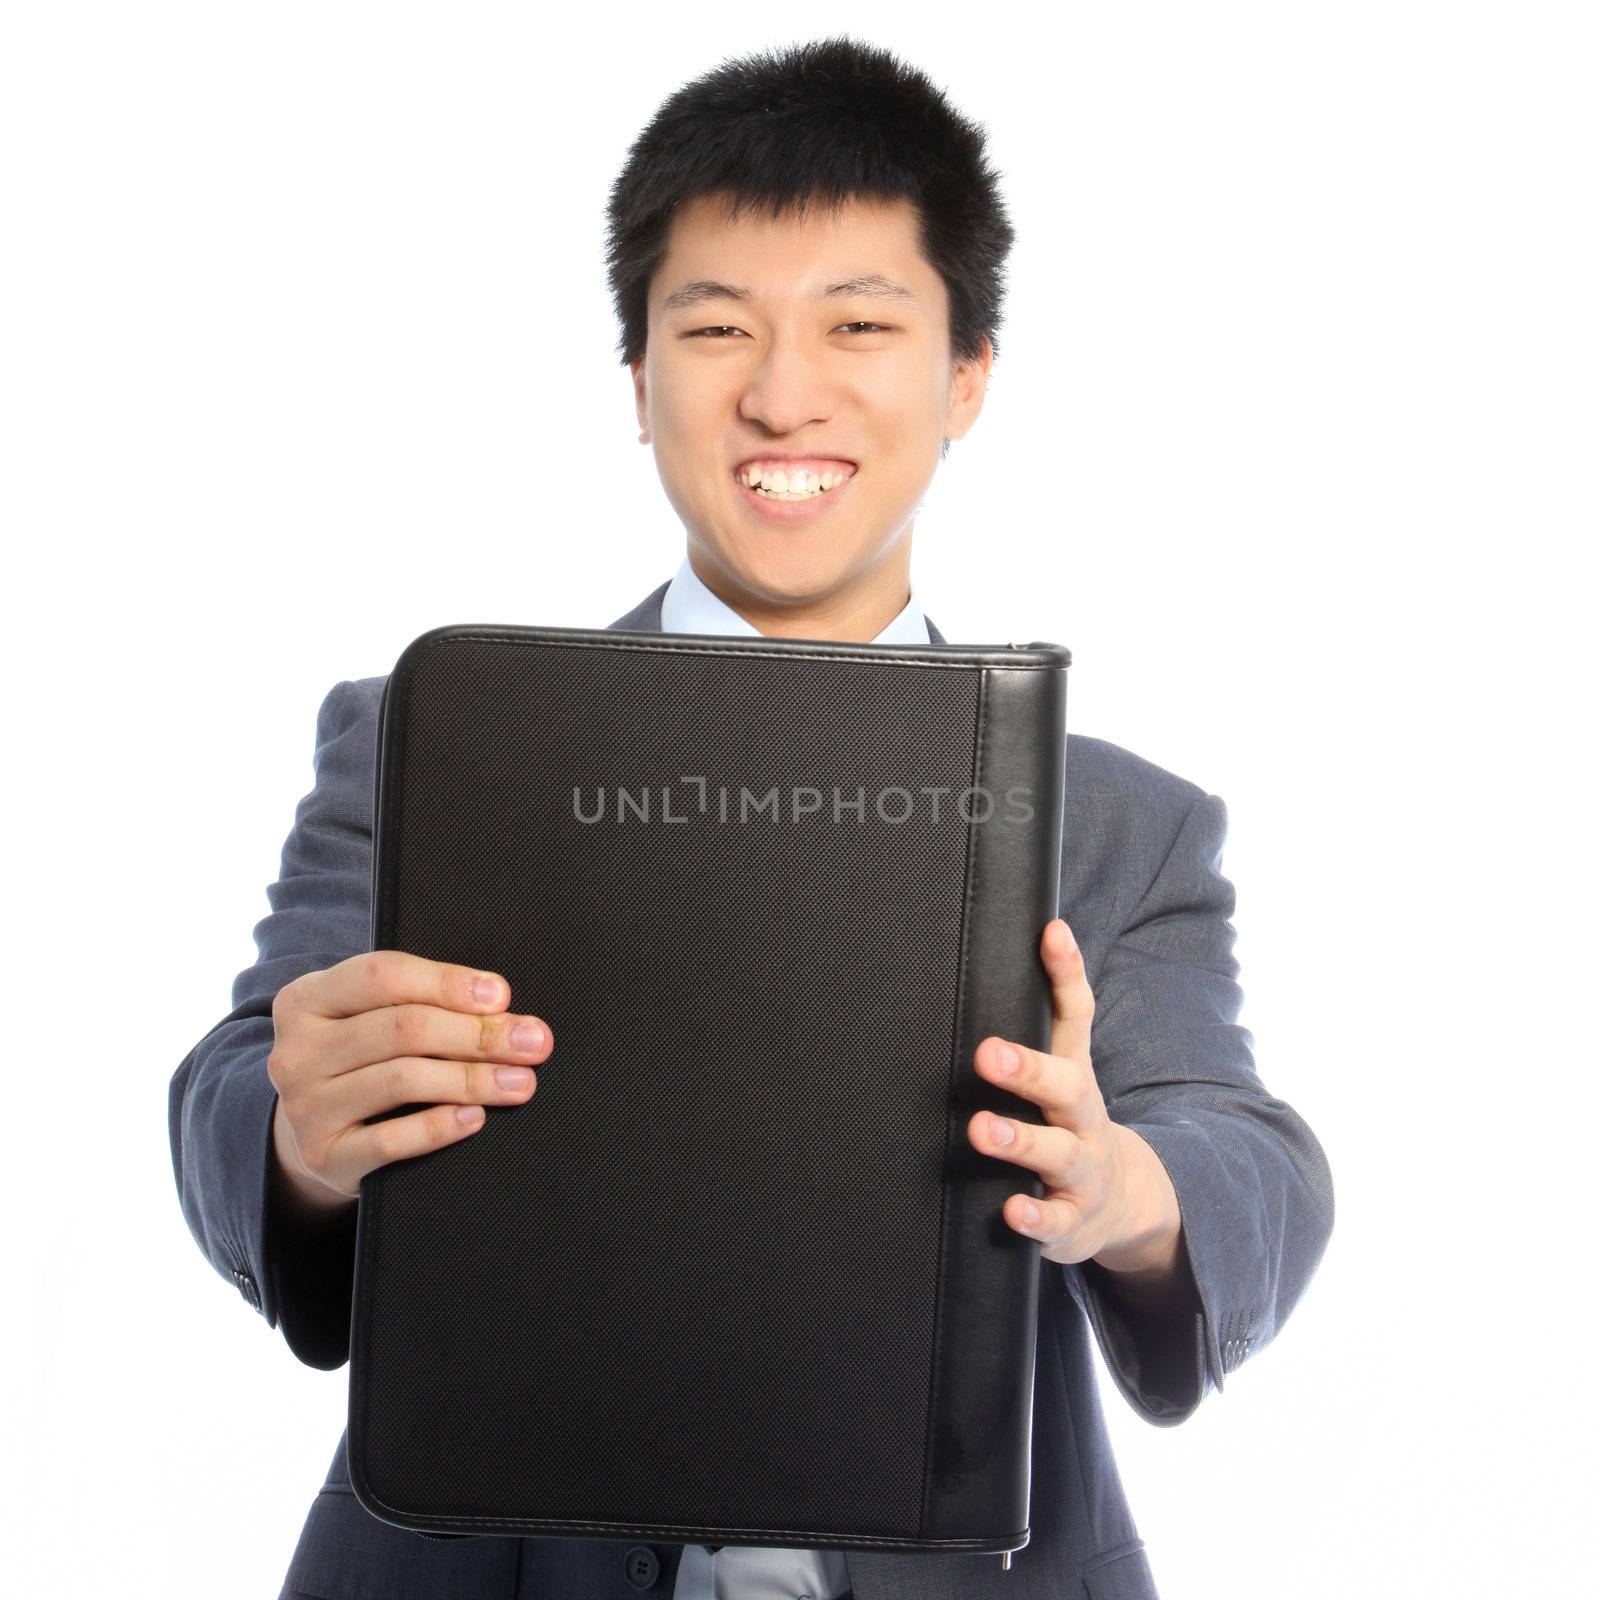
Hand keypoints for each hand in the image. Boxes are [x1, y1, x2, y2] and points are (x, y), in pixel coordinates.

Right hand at [267, 950, 554, 1217]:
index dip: (448, 982)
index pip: (382, 976)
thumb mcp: (369, 1017)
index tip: (502, 995)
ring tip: (520, 1081)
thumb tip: (499, 1002)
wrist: (313, 1134)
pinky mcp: (325, 1156)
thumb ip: (419, 1000)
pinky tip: (476, 1117)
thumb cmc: (360, 1059)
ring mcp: (305, 1107)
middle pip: (402, 1030)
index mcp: (306, 999)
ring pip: (401, 1080)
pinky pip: (390, 1141)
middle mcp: (296, 1051)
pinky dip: (440, 1127)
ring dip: (472, 1079)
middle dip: (476, 1034)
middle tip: (532, 1042)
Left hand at [967, 919, 1185, 1293]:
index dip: (1066, 972)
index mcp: (1074, 1075)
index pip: (1075, 1015)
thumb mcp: (1060, 1075)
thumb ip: (1031, 1030)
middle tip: (987, 1053)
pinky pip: (1055, 1221)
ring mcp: (1081, 1170)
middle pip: (1067, 1086)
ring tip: (982, 1129)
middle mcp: (1083, 1119)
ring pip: (1058, 1153)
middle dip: (1028, 1068)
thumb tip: (988, 956)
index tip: (1051, 932)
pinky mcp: (1072, 1220)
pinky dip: (1034, 1217)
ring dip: (1020, 1140)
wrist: (1120, 1204)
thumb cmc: (1066, 1125)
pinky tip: (1010, 1211)